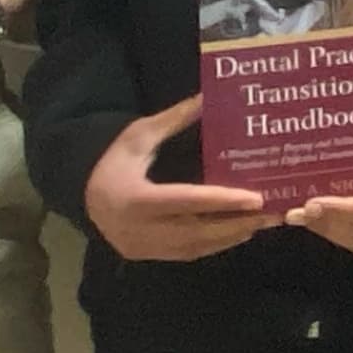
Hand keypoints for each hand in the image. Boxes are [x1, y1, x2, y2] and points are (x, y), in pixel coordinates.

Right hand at [81, 97, 273, 261]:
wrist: (81, 194)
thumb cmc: (112, 160)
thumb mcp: (138, 135)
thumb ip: (174, 120)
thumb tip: (207, 97)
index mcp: (136, 198)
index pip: (187, 201)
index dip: (223, 200)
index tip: (256, 198)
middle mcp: (139, 229)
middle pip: (196, 231)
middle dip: (235, 224)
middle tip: (270, 214)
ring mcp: (141, 246)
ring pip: (193, 247)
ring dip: (228, 237)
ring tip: (261, 223)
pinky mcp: (145, 255)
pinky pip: (185, 254)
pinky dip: (212, 245)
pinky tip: (236, 233)